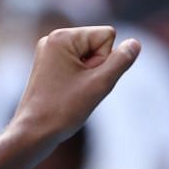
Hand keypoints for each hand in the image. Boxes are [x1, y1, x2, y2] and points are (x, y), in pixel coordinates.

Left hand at [8, 27, 139, 150]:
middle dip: (96, 67)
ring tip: (71, 91)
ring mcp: (49, 52)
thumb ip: (121, 61)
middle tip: (77, 87)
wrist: (34, 132)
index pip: (107, 36)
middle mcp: (53, 39)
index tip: (83, 79)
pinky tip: (67, 92)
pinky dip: (80, 80)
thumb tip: (134, 43)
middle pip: (99, 45)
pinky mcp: (49, 65)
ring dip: (89, 75)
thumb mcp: (100, 84)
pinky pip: (79, 66)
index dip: (104, 60)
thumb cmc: (63, 109)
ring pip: (91, 57)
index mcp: (61, 37)